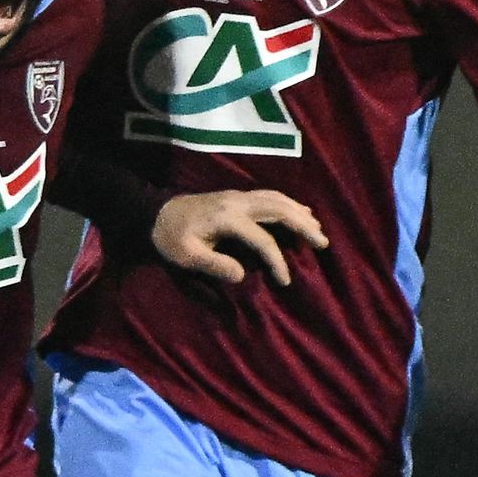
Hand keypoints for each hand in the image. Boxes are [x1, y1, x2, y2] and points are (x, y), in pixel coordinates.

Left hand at [153, 183, 327, 287]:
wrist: (154, 213)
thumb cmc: (170, 238)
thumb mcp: (186, 256)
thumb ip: (213, 265)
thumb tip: (242, 275)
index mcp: (227, 218)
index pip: (263, 240)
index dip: (277, 261)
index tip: (286, 281)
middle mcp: (237, 202)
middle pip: (278, 209)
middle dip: (303, 226)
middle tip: (323, 243)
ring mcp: (237, 195)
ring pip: (276, 199)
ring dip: (299, 212)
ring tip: (317, 228)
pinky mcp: (235, 196)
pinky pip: (269, 195)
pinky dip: (287, 203)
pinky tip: (297, 210)